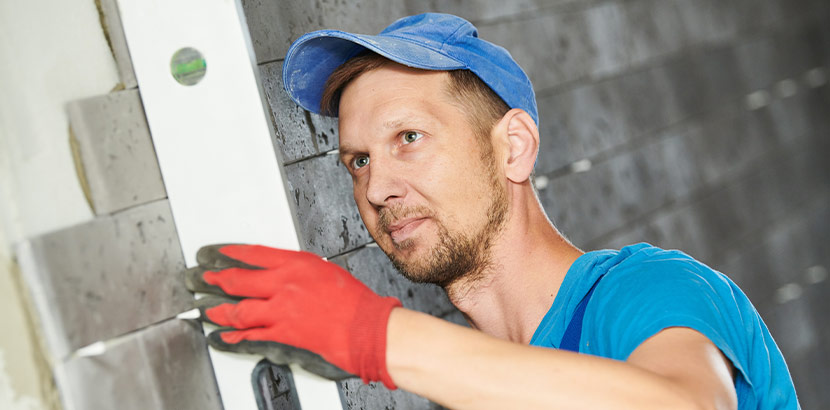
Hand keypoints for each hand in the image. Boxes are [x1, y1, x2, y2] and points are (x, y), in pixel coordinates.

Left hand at [184, 244, 401, 387]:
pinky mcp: (284, 334)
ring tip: (206, 310)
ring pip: (238, 310)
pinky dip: (234, 337)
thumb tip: (278, 275)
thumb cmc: (355, 302)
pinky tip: (224, 337)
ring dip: (218, 311)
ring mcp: (282, 310)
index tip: (218, 254)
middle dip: (215, 280)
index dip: (230, 254)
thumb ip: (297, 272)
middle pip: (238, 280)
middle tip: (202, 280)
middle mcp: (285, 284)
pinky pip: (251, 335)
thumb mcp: (324, 272)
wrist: (368, 327)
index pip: (253, 254)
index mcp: (296, 264)